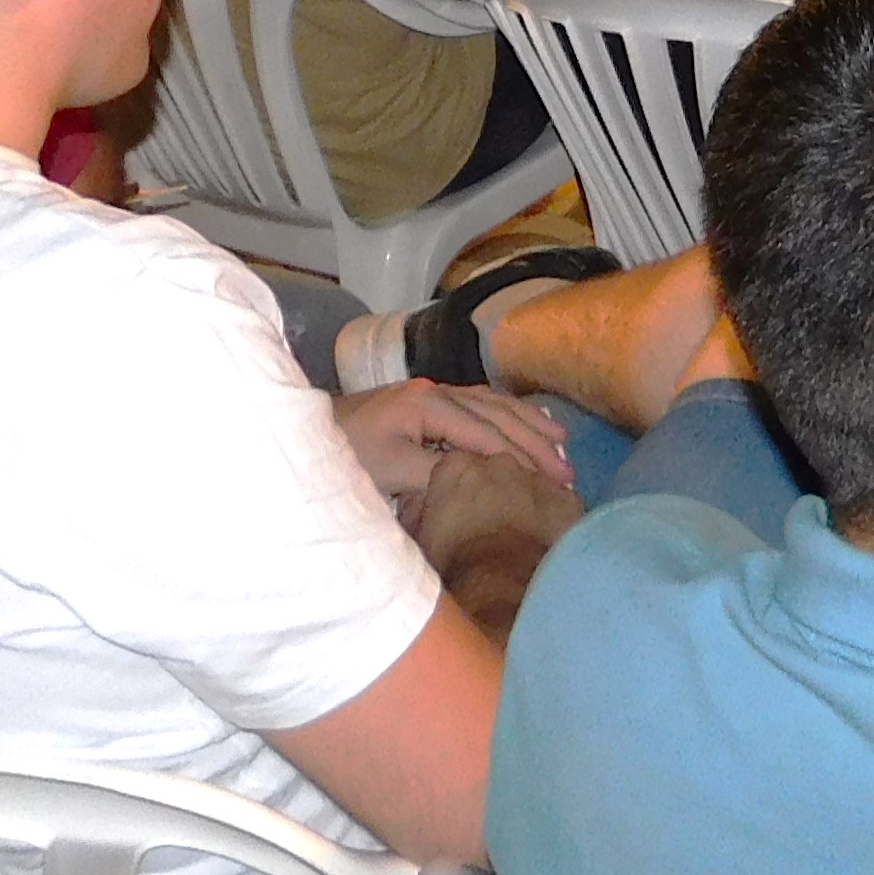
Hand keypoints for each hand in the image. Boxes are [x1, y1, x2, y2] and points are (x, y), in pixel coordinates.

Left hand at [333, 380, 572, 512]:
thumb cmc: (345, 456)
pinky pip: (480, 402)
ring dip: (529, 423)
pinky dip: (508, 413)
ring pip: (493, 404)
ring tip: (562, 441)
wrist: (306, 434)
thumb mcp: (388, 473)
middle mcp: (437, 391)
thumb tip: (481, 481)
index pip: (488, 435)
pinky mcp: (426, 399)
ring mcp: (432, 392)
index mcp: (429, 405)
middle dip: (535, 442)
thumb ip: (436, 476)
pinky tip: (525, 421)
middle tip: (568, 471)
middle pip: (498, 415)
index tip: (552, 483)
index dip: (522, 460)